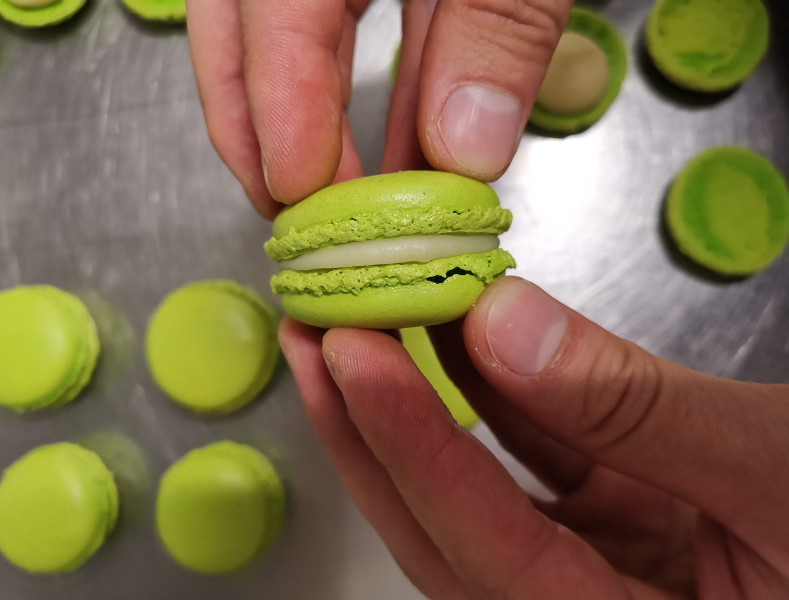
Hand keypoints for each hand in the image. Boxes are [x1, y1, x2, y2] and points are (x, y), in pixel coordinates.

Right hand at [185, 0, 571, 217]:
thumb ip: (500, 24)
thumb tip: (462, 148)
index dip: (279, 98)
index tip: (301, 187)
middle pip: (238, 14)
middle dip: (251, 118)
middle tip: (281, 206)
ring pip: (280, 22)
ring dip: (302, 115)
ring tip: (325, 196)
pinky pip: (349, 17)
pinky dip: (369, 87)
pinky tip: (390, 146)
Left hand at [280, 276, 788, 598]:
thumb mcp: (781, 471)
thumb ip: (641, 408)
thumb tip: (505, 324)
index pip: (490, 550)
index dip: (417, 448)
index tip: (354, 354)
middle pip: (449, 536)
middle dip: (374, 437)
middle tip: (315, 341)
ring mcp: (600, 567)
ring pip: (481, 492)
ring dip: (421, 408)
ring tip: (358, 323)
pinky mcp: (616, 520)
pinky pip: (535, 458)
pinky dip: (494, 395)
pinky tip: (459, 333)